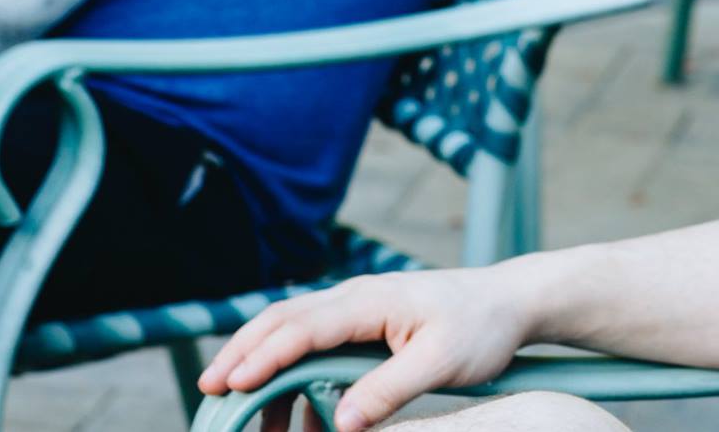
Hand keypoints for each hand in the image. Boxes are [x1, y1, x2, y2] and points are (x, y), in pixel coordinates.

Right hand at [200, 268, 533, 431]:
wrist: (509, 302)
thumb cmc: (480, 327)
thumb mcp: (441, 363)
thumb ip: (388, 390)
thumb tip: (339, 424)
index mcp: (369, 301)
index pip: (302, 327)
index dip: (262, 356)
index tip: (229, 384)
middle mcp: (354, 298)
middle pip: (282, 321)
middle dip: (241, 354)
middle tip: (210, 391)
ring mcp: (357, 309)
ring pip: (293, 333)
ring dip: (266, 371)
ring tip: (251, 422)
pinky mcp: (364, 325)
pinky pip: (317, 348)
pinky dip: (298, 380)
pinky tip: (301, 422)